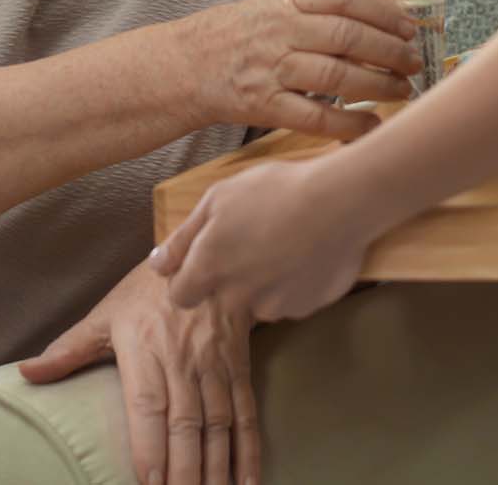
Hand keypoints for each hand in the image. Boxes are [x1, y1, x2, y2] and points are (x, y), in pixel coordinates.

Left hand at [20, 258, 258, 484]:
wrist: (207, 256)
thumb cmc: (147, 291)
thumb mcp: (105, 314)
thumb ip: (68, 349)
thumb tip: (26, 374)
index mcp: (145, 349)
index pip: (148, 404)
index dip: (150, 444)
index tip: (150, 482)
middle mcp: (182, 360)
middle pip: (186, 424)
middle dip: (185, 471)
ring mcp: (215, 365)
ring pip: (218, 425)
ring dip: (217, 468)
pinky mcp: (239, 368)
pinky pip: (246, 413)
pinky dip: (249, 450)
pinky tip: (247, 482)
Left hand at [153, 157, 376, 322]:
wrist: (340, 202)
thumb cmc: (275, 191)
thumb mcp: (218, 199)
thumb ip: (183, 238)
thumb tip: (157, 265)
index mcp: (210, 269)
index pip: (181, 296)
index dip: (189, 278)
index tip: (207, 258)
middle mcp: (237, 296)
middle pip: (224, 298)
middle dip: (234, 277)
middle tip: (256, 239)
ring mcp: (275, 306)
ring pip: (261, 300)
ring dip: (267, 280)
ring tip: (287, 241)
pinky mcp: (308, 307)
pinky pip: (294, 299)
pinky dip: (298, 282)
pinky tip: (310, 250)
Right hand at [180, 0, 421, 140]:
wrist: (186, 65)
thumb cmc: (243, 35)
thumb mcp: (277, 6)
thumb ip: (321, 9)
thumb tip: (386, 16)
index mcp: (287, 1)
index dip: (382, 10)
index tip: (408, 27)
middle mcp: (280, 31)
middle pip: (347, 36)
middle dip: (390, 51)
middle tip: (415, 63)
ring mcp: (271, 69)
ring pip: (336, 76)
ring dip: (378, 86)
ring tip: (402, 91)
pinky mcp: (263, 105)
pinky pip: (315, 117)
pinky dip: (349, 125)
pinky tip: (373, 126)